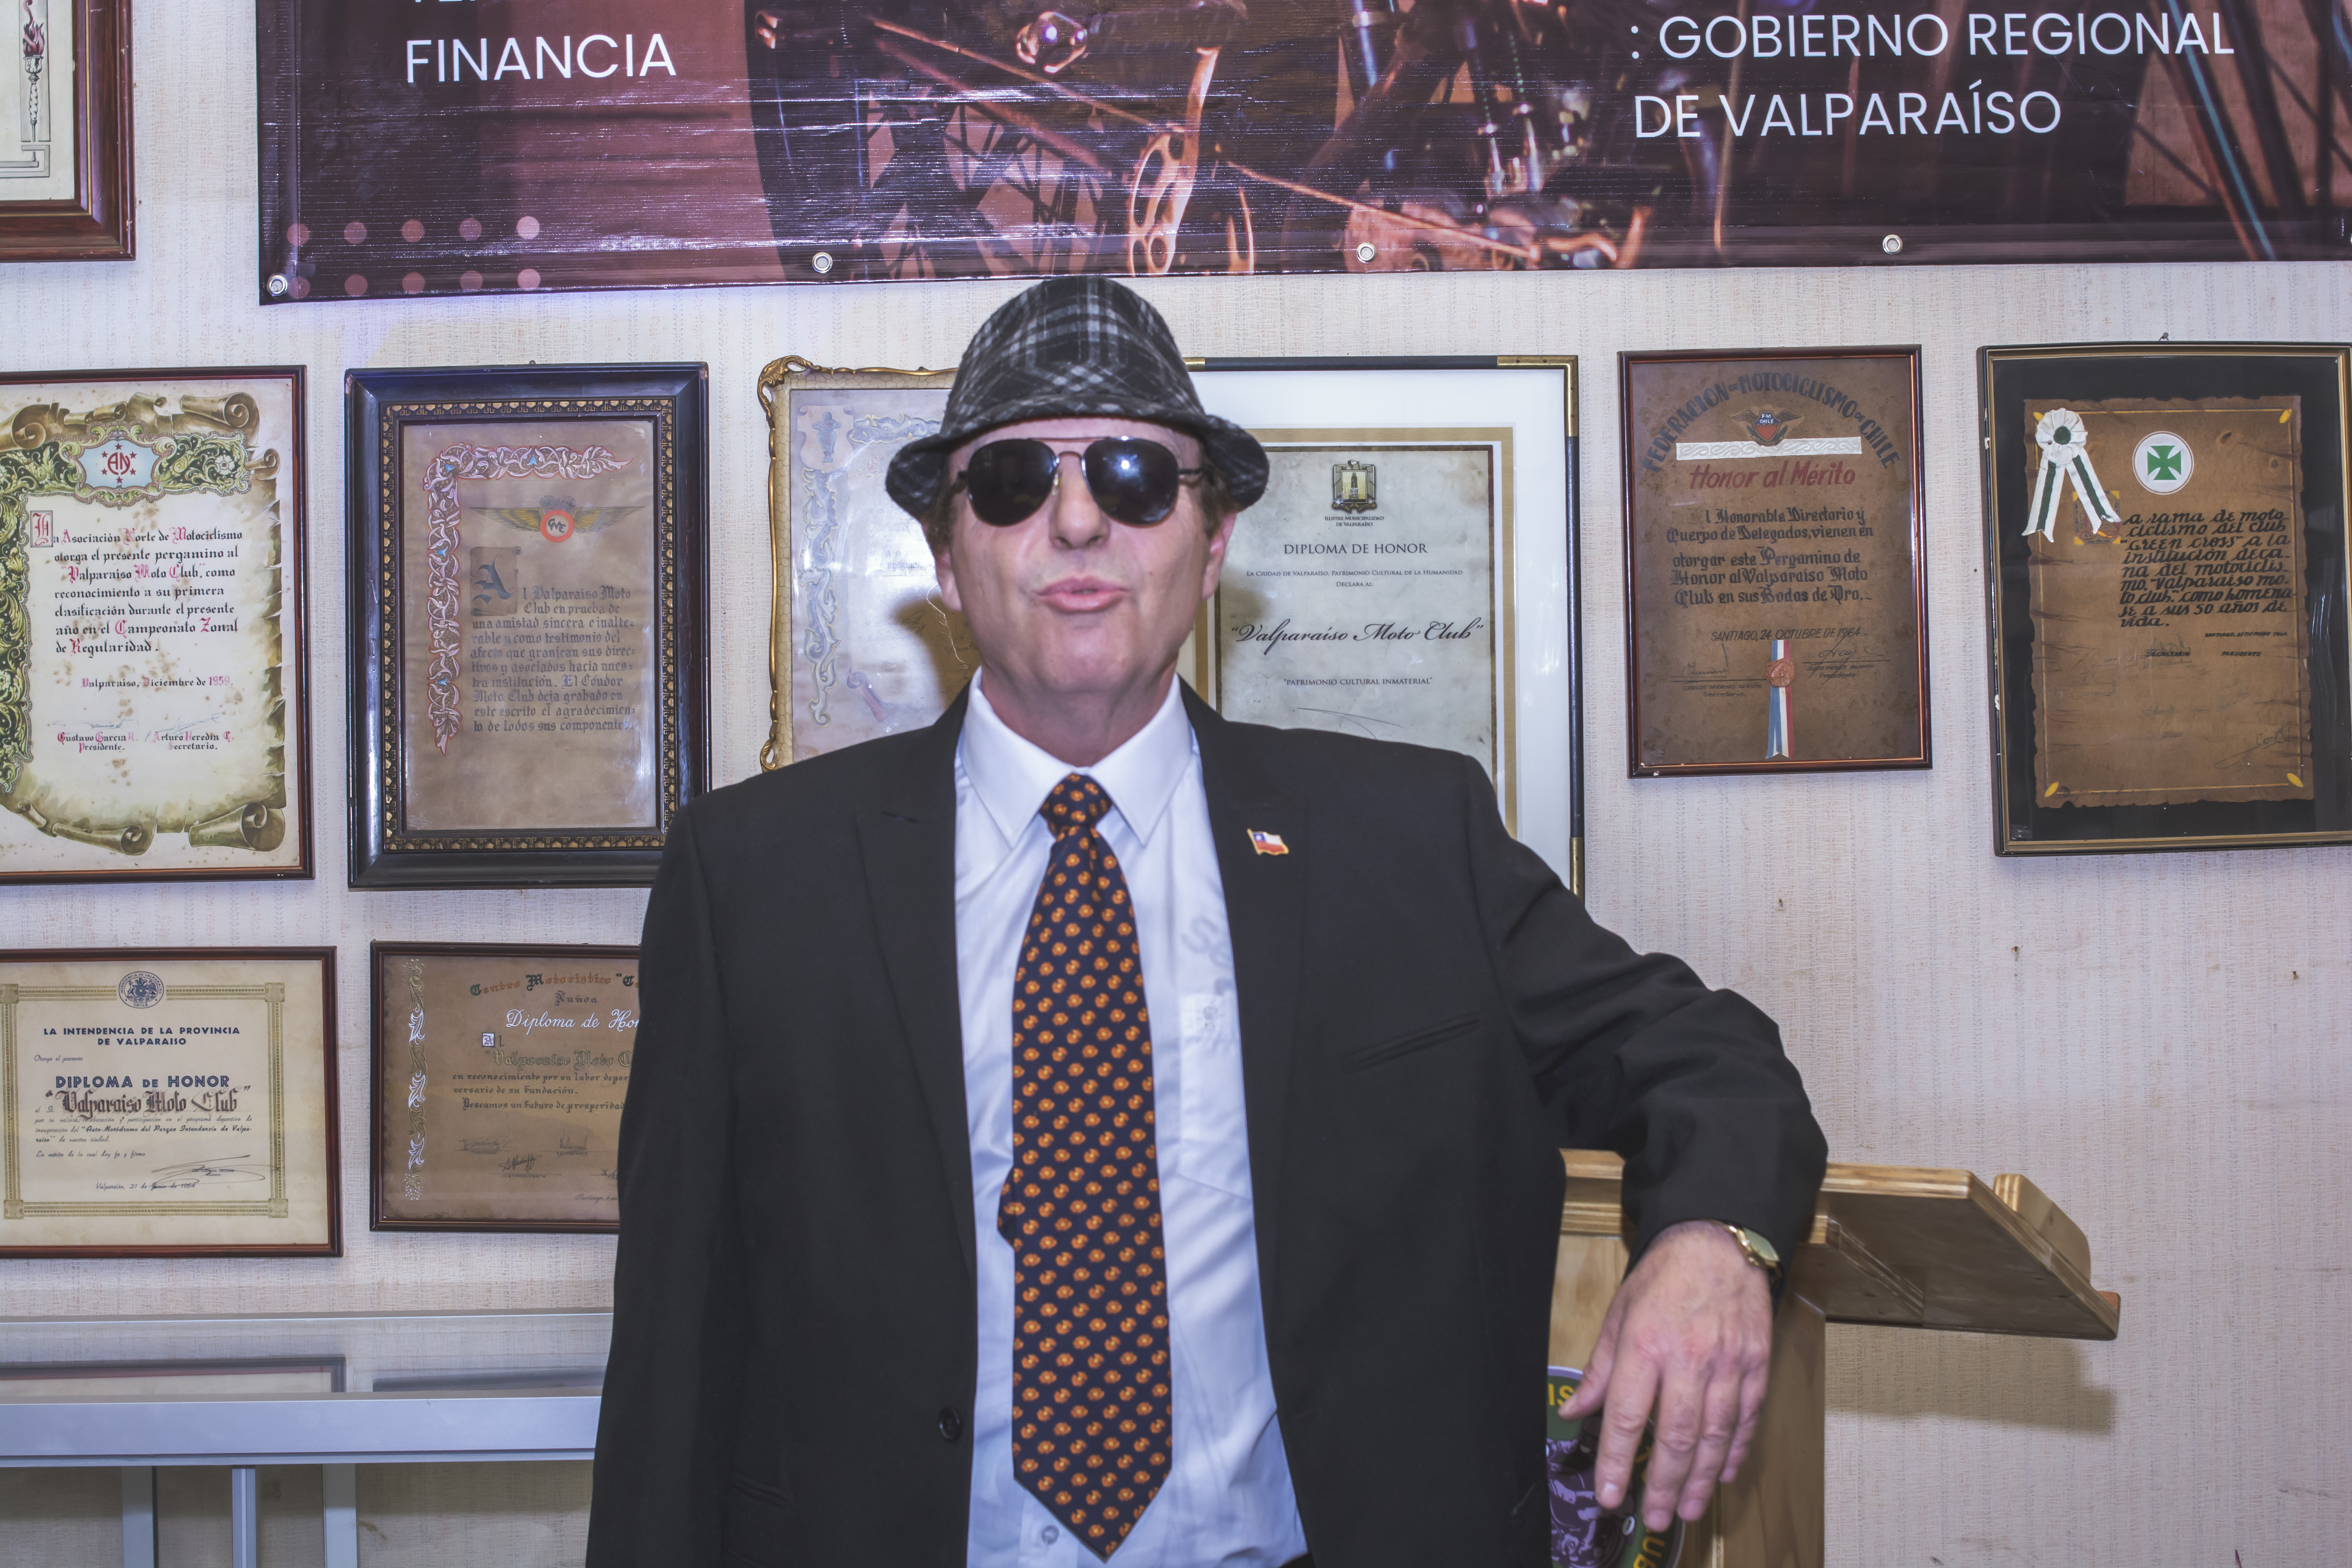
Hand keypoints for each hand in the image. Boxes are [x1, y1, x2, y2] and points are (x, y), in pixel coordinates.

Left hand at [1558, 1219, 1773, 1532]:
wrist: (1719, 1242)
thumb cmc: (1663, 1278)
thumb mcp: (1619, 1314)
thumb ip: (1600, 1369)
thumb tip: (1575, 1412)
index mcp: (1645, 1345)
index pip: (1627, 1416)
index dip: (1618, 1462)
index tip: (1610, 1496)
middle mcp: (1688, 1359)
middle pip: (1675, 1436)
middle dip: (1665, 1484)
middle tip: (1656, 1518)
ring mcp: (1727, 1364)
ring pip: (1714, 1434)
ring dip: (1701, 1479)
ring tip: (1689, 1510)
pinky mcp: (1756, 1364)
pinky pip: (1747, 1417)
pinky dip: (1736, 1449)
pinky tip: (1723, 1473)